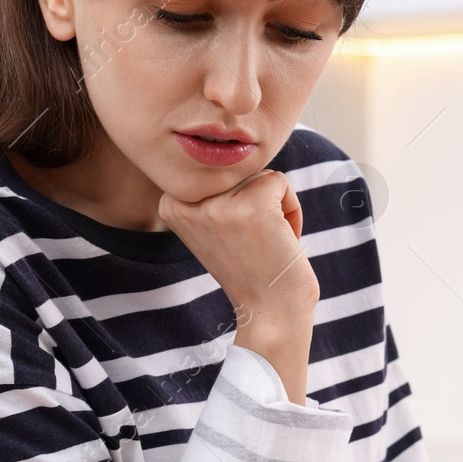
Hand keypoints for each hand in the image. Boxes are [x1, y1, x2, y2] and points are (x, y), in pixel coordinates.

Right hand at [159, 169, 319, 399]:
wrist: (270, 313)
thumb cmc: (251, 270)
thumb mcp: (214, 226)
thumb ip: (210, 193)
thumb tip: (222, 149)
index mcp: (170, 203)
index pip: (214, 172)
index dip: (237, 203)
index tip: (235, 239)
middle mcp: (186, 201)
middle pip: (238, 171)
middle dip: (257, 205)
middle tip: (253, 245)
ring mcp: (218, 202)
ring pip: (260, 176)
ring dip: (275, 209)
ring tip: (265, 244)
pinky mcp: (252, 204)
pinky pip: (282, 182)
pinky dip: (292, 211)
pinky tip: (279, 241)